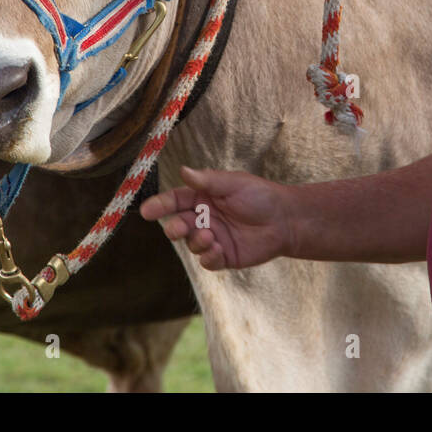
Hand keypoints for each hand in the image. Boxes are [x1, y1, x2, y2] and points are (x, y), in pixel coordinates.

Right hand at [138, 165, 291, 270]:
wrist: (285, 220)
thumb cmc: (260, 195)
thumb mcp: (233, 183)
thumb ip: (207, 181)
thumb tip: (183, 170)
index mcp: (202, 197)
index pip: (175, 201)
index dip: (160, 205)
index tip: (146, 211)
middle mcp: (203, 218)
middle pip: (178, 224)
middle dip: (176, 227)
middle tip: (180, 228)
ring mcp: (212, 238)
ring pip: (191, 244)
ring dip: (197, 241)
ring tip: (212, 236)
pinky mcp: (223, 256)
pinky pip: (207, 261)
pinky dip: (209, 257)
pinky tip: (219, 250)